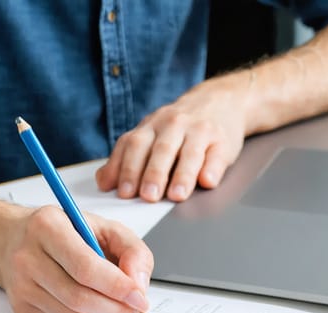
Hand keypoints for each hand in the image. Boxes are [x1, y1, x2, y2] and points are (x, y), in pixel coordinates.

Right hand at [0, 206, 153, 312]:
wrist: (14, 241)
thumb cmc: (66, 232)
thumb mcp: (106, 227)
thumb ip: (132, 251)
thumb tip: (139, 287)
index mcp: (48, 227)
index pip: (86, 267)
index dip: (118, 287)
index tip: (140, 298)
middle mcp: (27, 258)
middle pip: (79, 298)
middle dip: (116, 310)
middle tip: (136, 310)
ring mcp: (21, 288)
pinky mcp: (22, 311)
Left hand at [95, 74, 249, 202]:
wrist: (220, 101)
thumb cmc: (180, 127)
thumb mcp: (151, 133)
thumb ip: (129, 157)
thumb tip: (104, 182)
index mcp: (152, 126)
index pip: (135, 145)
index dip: (127, 169)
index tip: (123, 192)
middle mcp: (174, 125)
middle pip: (161, 150)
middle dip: (153, 174)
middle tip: (148, 196)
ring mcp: (200, 131)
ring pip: (189, 153)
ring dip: (182, 175)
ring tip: (176, 195)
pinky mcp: (222, 140)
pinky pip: (217, 155)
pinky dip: (212, 169)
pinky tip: (207, 181)